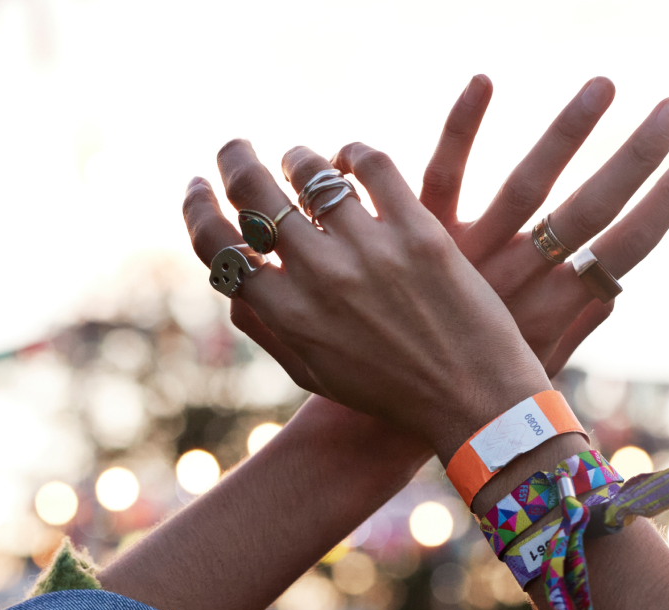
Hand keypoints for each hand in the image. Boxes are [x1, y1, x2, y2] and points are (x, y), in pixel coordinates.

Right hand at [185, 142, 548, 463]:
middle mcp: (321, 278)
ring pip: (310, 169)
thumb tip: (231, 282)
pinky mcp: (418, 229)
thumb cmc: (389, 393)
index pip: (218, 246)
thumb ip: (267, 328)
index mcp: (289, 317)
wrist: (471, 399)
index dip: (196, 209)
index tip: (196, 188)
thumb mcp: (314, 375)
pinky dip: (353, 154)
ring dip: (297, 158)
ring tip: (300, 162)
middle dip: (233, 160)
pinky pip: (371, 164)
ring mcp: (370, 250)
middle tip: (235, 150)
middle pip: (253, 192)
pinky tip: (352, 163)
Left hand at [417, 75, 668, 375]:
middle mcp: (517, 283)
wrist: (384, 418)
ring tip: (606, 85)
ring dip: (568, 133)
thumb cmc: (465, 392)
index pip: (624, 252)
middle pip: (589, 211)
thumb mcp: (530, 364)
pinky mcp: (419, 241)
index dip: (666, 203)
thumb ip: (575, 326)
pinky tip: (484, 80)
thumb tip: (616, 291)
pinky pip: (442, 177)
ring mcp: (469, 259)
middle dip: (637, 158)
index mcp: (550, 311)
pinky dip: (462, 129)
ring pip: (527, 187)